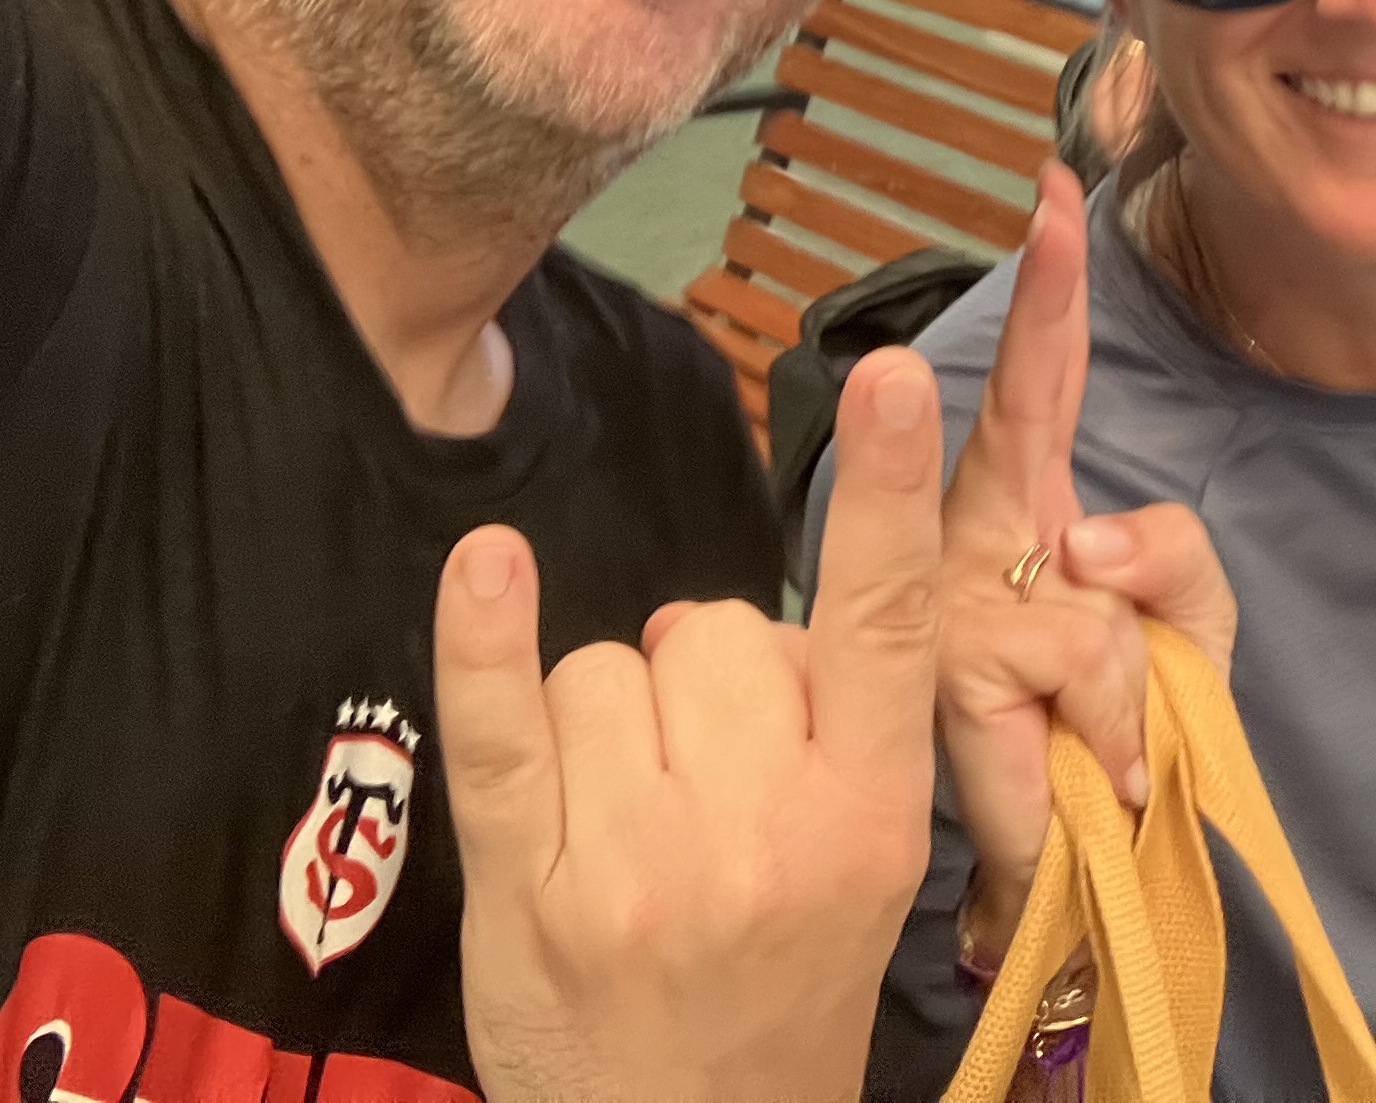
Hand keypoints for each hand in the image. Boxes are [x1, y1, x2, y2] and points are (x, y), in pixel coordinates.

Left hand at [434, 349, 945, 1102]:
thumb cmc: (782, 1000)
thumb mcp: (871, 873)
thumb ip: (838, 731)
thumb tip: (764, 619)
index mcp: (869, 817)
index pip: (882, 623)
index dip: (888, 492)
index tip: (890, 376)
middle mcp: (763, 832)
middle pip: (716, 628)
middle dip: (704, 674)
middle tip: (709, 784)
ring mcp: (639, 863)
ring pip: (610, 665)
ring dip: (611, 714)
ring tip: (632, 820)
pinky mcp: (526, 889)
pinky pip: (502, 726)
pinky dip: (485, 637)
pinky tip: (486, 566)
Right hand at [937, 163, 1237, 943]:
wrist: (1090, 856)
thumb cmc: (1127, 717)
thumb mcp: (1185, 621)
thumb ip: (1170, 557)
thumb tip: (1084, 539)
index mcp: (1028, 502)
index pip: (1045, 384)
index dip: (1051, 295)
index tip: (1052, 193)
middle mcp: (976, 532)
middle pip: (1028, 412)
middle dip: (1048, 313)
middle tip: (1057, 210)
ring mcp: (953, 604)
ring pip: (1094, 607)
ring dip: (1132, 693)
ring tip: (1118, 750)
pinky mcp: (949, 684)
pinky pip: (1079, 680)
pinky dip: (1108, 738)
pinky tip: (1091, 777)